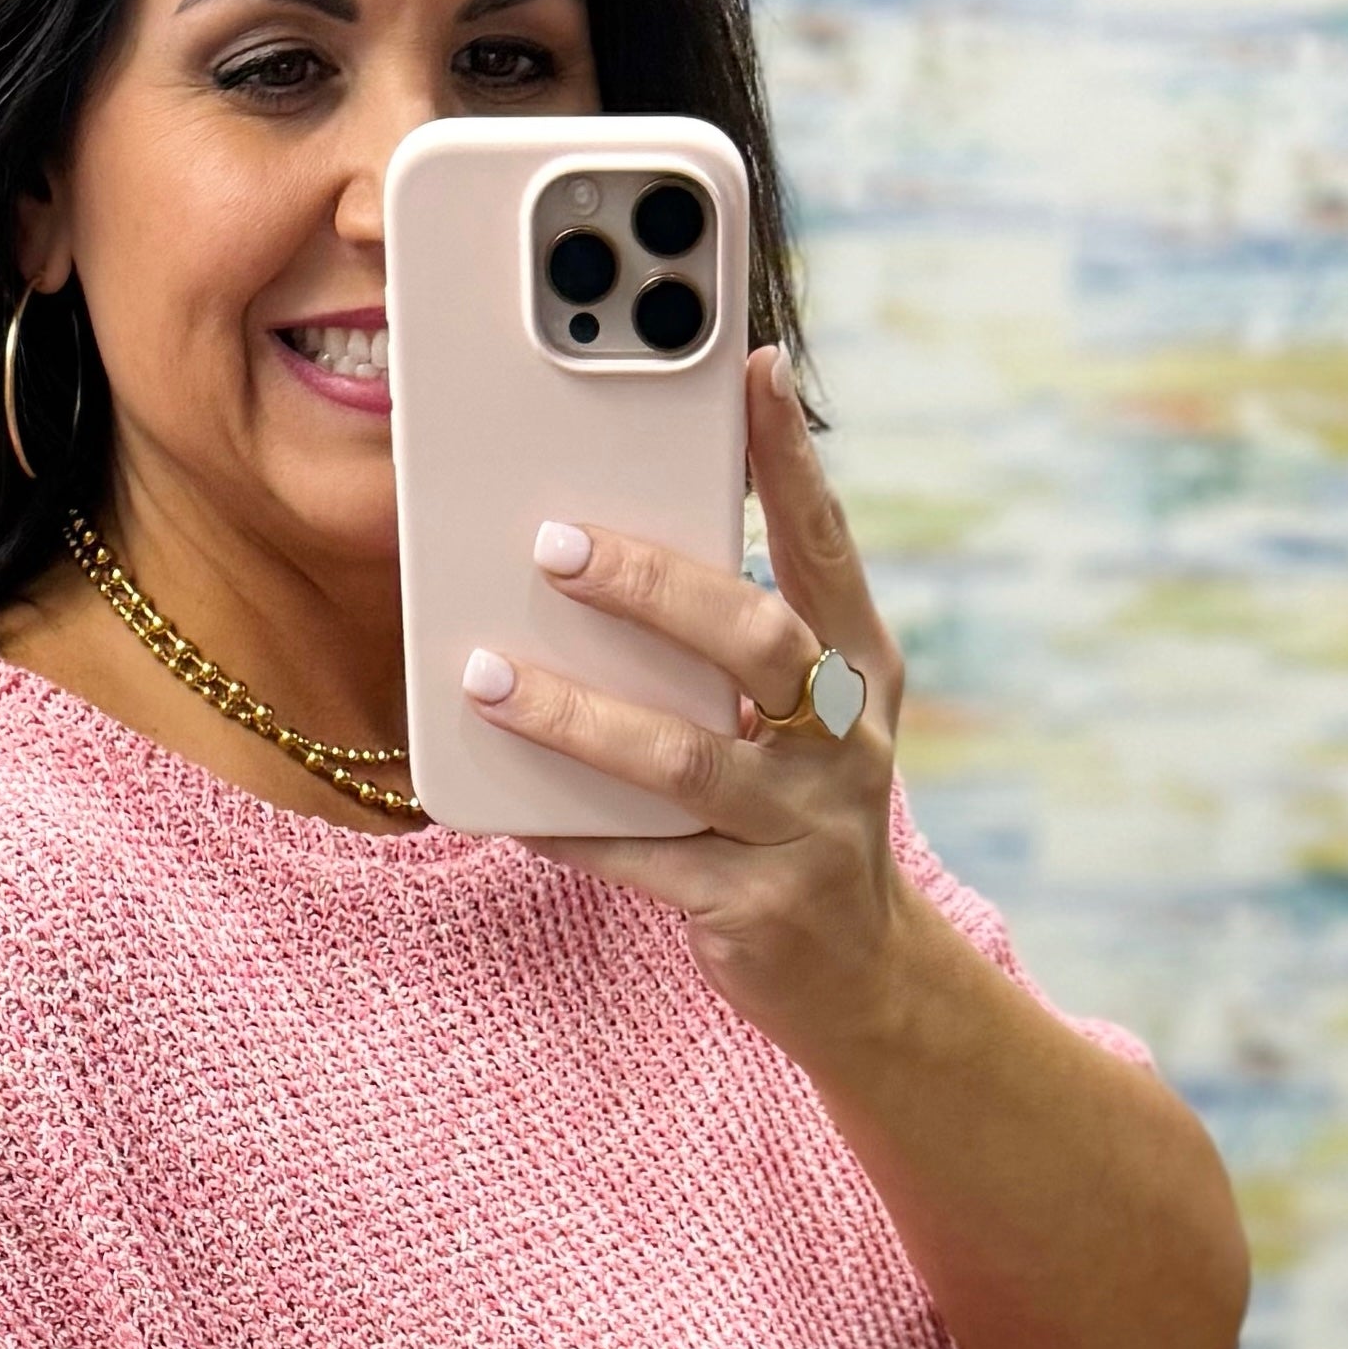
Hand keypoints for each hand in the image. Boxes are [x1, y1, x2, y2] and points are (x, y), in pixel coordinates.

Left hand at [462, 345, 916, 1058]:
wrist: (860, 978)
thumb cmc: (800, 813)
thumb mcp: (802, 721)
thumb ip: (734, 646)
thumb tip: (609, 546)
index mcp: (861, 672)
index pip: (825, 548)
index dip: (790, 462)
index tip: (752, 370)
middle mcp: (845, 743)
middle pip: (757, 640)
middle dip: (655, 587)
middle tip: (556, 545)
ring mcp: (804, 830)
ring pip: (684, 757)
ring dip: (575, 713)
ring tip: (486, 678)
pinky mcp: (752, 909)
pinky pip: (638, 860)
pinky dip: (564, 827)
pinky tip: (499, 801)